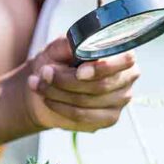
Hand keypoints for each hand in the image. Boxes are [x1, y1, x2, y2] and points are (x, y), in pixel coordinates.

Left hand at [21, 37, 140, 132]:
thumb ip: (71, 44)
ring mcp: (120, 101)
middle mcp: (126, 78)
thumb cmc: (58, 60)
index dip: (102, 68)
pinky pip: (83, 116)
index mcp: (122, 54)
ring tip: (38, 83)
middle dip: (68, 80)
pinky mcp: (108, 119)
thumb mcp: (60, 47)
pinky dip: (61, 107)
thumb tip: (78, 45)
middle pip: (102, 85)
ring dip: (58, 93)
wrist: (49, 84)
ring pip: (88, 101)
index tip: (79, 72)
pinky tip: (48, 99)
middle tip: (45, 73)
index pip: (125, 61)